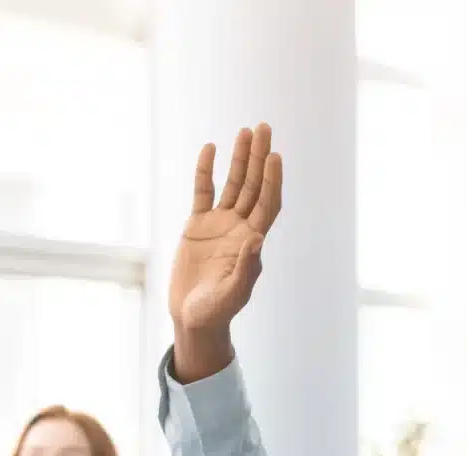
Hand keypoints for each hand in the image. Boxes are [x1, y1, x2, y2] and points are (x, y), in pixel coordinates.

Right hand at [169, 123, 281, 380]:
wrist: (192, 318)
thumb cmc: (216, 311)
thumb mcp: (233, 294)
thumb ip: (246, 268)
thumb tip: (257, 237)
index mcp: (252, 241)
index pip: (267, 203)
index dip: (272, 180)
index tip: (274, 155)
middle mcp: (239, 227)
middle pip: (253, 185)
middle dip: (258, 157)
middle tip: (263, 127)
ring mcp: (219, 224)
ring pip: (232, 184)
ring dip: (239, 158)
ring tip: (245, 131)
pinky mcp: (197, 226)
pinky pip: (202, 192)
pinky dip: (205, 171)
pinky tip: (210, 149)